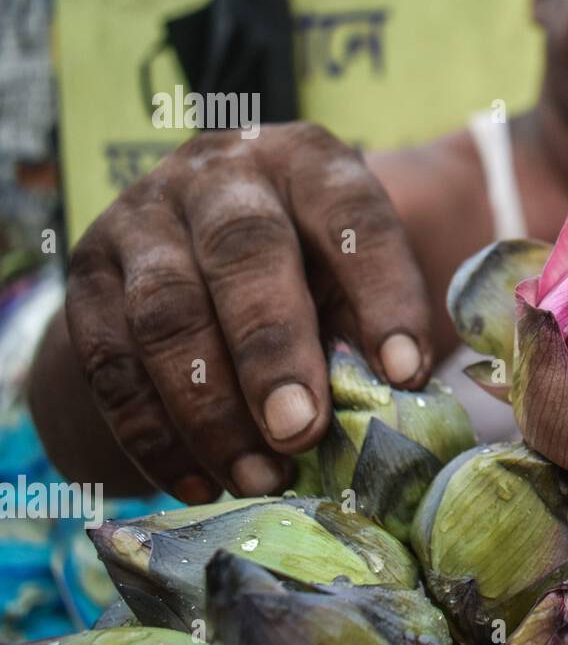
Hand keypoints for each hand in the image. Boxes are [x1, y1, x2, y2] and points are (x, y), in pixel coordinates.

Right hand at [64, 123, 435, 501]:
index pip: (351, 215)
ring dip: (211, 409)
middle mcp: (219, 174)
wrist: (200, 255)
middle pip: (242, 253)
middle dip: (273, 351)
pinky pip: (109, 363)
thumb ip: (364, 324)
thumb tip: (385, 403)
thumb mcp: (350, 277)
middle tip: (301, 431)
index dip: (382, 293)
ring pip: (165, 312)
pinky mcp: (85, 275)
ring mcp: (140, 217)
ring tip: (259, 476)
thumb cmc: (309, 271)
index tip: (405, 371)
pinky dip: (154, 434)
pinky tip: (199, 483)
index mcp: (307, 162)